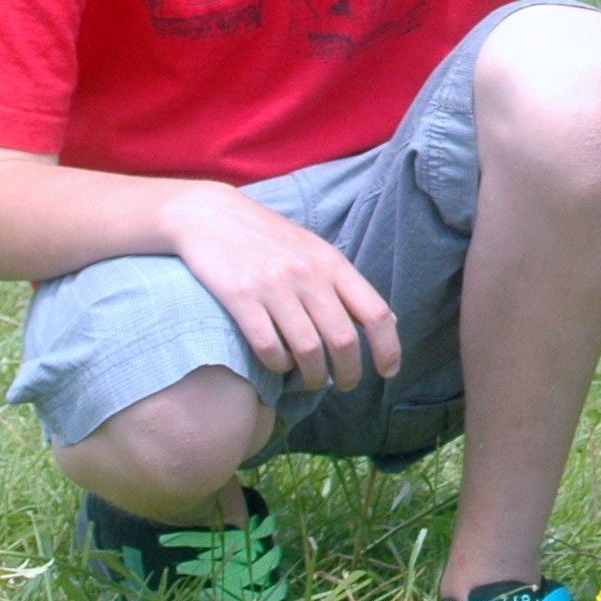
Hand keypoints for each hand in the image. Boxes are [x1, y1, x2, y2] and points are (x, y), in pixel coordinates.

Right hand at [163, 184, 402, 392]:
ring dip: (313, 376)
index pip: (375, 312)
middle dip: (348, 373)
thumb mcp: (316, 251)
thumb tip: (387, 321)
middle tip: (343, 384)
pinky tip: (279, 365)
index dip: (388, 348)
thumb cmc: (269, 238)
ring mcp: (274, 286)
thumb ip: (347, 286)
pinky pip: (268, 346)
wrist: (211, 215)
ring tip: (311, 381)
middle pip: (343, 339)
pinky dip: (277, 365)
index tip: (388, 372)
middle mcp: (308, 274)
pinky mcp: (240, 297)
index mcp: (333, 263)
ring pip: (307, 349)